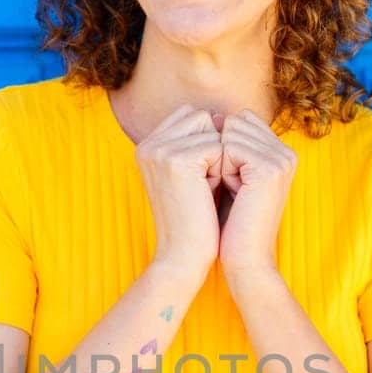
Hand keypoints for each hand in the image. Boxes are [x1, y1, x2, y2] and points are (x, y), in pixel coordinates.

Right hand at [135, 104, 225, 283]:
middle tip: (202, 185)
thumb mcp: (194, 175)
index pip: (192, 116)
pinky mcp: (176, 159)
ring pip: (211, 128)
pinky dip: (221, 169)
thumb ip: (198, 143)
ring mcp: (159, 150)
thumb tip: (224, 116)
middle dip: (213, 147)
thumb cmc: (196, 219)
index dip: (208, 143)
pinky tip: (207, 193)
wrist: (183, 256)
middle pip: (201, 117)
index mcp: (147, 146)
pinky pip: (218, 145)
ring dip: (218, 158)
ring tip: (203, 189)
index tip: (200, 178)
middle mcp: (147, 144)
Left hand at [209, 109, 296, 280]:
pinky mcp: (270, 168)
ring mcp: (281, 158)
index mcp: (280, 152)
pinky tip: (230, 191)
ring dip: (219, 160)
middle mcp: (286, 152)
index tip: (225, 179)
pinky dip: (221, 168)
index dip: (221, 145)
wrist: (244, 260)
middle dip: (220, 149)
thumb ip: (230, 146)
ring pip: (231, 131)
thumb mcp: (230, 177)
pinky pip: (229, 146)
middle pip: (235, 121)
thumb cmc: (230, 223)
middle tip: (226, 185)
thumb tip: (211, 115)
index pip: (240, 120)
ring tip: (230, 190)